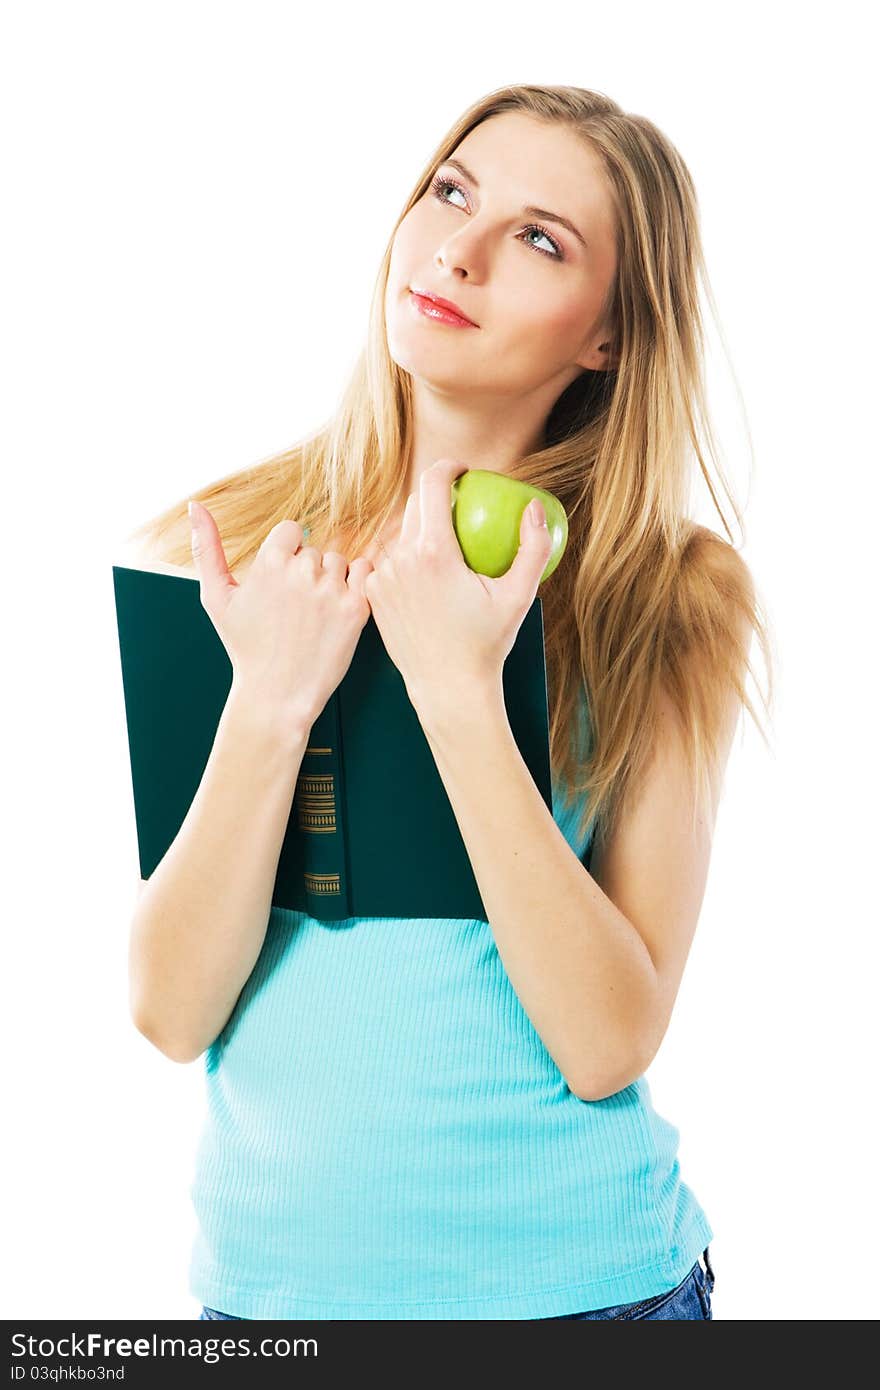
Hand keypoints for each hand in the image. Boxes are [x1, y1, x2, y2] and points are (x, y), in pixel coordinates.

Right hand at [189, 499, 373, 732]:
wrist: (277, 694)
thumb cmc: (245, 646)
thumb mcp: (216, 598)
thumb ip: (206, 548)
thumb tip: (194, 504)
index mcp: (270, 562)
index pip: (291, 531)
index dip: (286, 556)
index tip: (280, 586)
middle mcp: (302, 571)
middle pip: (315, 549)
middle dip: (307, 572)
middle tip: (295, 609)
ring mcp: (331, 590)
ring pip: (339, 562)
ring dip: (331, 581)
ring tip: (314, 615)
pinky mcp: (356, 609)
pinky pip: (365, 574)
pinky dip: (356, 587)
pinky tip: (339, 610)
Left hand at [362, 458, 553, 716]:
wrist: (447, 688)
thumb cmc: (488, 643)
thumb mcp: (519, 596)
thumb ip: (533, 549)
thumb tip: (533, 507)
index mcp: (434, 552)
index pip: (432, 485)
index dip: (447, 467)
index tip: (462, 471)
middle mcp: (400, 559)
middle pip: (414, 506)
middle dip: (435, 498)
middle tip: (459, 509)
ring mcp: (382, 577)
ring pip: (399, 535)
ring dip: (420, 533)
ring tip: (445, 550)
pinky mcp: (373, 594)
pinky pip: (388, 562)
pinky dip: (406, 561)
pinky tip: (426, 577)